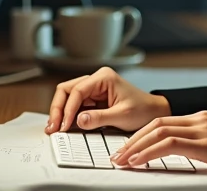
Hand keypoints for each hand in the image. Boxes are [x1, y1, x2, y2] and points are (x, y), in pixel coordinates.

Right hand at [45, 66, 170, 133]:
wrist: (153, 112)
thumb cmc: (142, 109)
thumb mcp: (122, 115)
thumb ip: (100, 118)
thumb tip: (78, 120)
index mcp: (104, 77)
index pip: (78, 90)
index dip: (68, 108)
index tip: (64, 125)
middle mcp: (96, 80)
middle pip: (67, 90)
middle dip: (58, 109)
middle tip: (53, 128)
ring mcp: (93, 89)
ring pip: (67, 98)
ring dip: (60, 113)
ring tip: (54, 129)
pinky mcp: (92, 100)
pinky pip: (75, 106)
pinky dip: (68, 116)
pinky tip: (64, 127)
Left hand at [111, 111, 206, 176]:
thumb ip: (200, 143)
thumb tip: (179, 153)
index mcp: (202, 117)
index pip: (163, 121)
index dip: (141, 134)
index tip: (127, 149)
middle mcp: (200, 118)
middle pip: (156, 123)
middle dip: (132, 140)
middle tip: (117, 155)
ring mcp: (203, 129)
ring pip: (159, 131)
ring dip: (135, 147)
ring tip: (122, 160)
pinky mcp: (206, 143)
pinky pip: (169, 144)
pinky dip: (149, 152)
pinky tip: (138, 161)